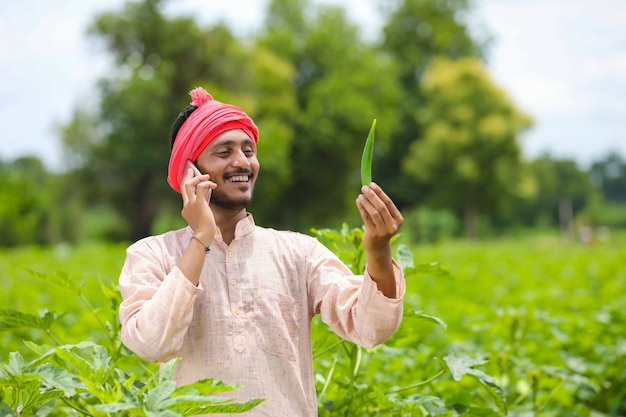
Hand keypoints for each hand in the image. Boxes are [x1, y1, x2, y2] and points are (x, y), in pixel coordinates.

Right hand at [181, 168, 216, 239]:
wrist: (203, 236)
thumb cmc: (204, 230)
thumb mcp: (202, 216)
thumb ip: (203, 205)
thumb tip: (208, 194)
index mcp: (186, 210)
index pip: (186, 195)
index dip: (193, 187)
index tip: (199, 184)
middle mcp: (186, 205)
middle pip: (184, 187)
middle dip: (188, 177)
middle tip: (191, 170)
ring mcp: (191, 204)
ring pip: (189, 185)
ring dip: (197, 178)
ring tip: (206, 176)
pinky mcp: (198, 203)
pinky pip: (201, 188)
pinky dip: (206, 183)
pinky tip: (212, 184)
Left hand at [356, 183, 402, 297]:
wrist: (378, 247)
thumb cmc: (381, 228)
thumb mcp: (385, 218)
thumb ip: (381, 206)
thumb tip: (370, 188)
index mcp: (399, 220)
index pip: (388, 203)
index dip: (379, 192)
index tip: (372, 184)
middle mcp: (393, 226)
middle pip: (381, 207)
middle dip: (372, 196)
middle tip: (364, 187)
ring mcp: (383, 231)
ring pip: (373, 213)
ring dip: (366, 202)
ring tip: (360, 195)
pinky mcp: (373, 235)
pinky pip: (366, 219)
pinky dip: (362, 208)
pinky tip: (358, 201)